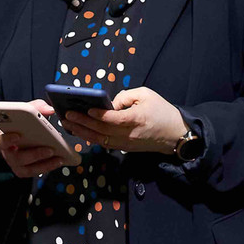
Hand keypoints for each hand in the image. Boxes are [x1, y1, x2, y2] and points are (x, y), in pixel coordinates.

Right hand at [0, 99, 63, 177]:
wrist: (17, 133)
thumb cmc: (20, 123)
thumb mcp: (26, 111)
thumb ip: (36, 107)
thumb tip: (49, 109)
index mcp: (3, 137)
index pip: (1, 140)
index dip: (8, 139)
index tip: (18, 135)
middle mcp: (7, 153)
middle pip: (16, 158)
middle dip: (34, 154)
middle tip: (49, 149)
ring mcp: (15, 163)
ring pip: (26, 169)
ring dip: (44, 164)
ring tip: (59, 157)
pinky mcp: (24, 170)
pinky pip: (34, 172)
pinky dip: (47, 167)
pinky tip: (58, 161)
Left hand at [59, 87, 188, 153]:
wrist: (176, 134)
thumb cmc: (162, 111)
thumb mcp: (146, 95)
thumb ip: (125, 97)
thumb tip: (108, 104)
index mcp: (138, 119)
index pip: (116, 120)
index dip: (101, 116)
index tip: (88, 110)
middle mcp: (130, 134)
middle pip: (103, 131)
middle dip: (83, 123)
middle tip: (67, 115)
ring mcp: (127, 144)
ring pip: (101, 140)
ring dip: (82, 133)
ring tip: (67, 124)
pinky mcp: (125, 148)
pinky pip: (105, 144)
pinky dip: (91, 138)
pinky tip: (79, 132)